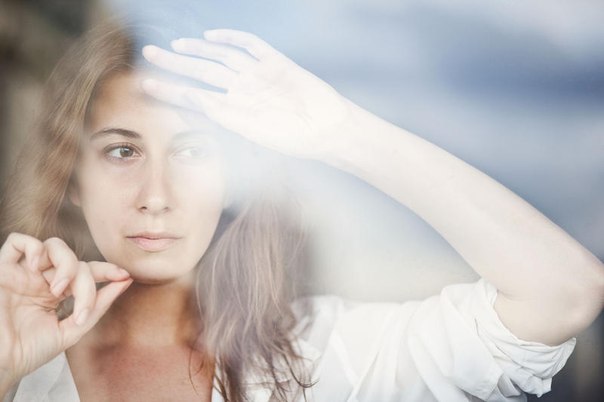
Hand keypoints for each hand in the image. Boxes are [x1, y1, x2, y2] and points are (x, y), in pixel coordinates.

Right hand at [0, 233, 131, 385]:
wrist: (0, 364)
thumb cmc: (30, 352)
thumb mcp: (73, 330)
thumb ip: (97, 306)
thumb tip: (125, 282)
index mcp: (56, 293)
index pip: (86, 271)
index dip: (107, 269)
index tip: (125, 276)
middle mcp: (41, 279)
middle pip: (75, 260)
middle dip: (86, 279)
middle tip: (80, 304)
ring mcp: (23, 273)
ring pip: (53, 246)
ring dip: (65, 264)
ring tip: (57, 290)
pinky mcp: (2, 270)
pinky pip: (17, 241)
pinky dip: (33, 247)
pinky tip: (36, 267)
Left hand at [141, 29, 350, 159]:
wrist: (328, 129)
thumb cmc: (293, 138)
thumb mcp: (252, 131)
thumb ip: (221, 114)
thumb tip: (190, 96)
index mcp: (233, 110)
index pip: (194, 97)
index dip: (170, 90)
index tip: (146, 84)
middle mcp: (241, 90)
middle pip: (202, 71)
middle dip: (176, 63)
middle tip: (150, 53)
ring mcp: (257, 75)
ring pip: (221, 57)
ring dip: (199, 49)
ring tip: (177, 44)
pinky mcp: (276, 63)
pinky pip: (250, 45)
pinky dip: (232, 38)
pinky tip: (213, 36)